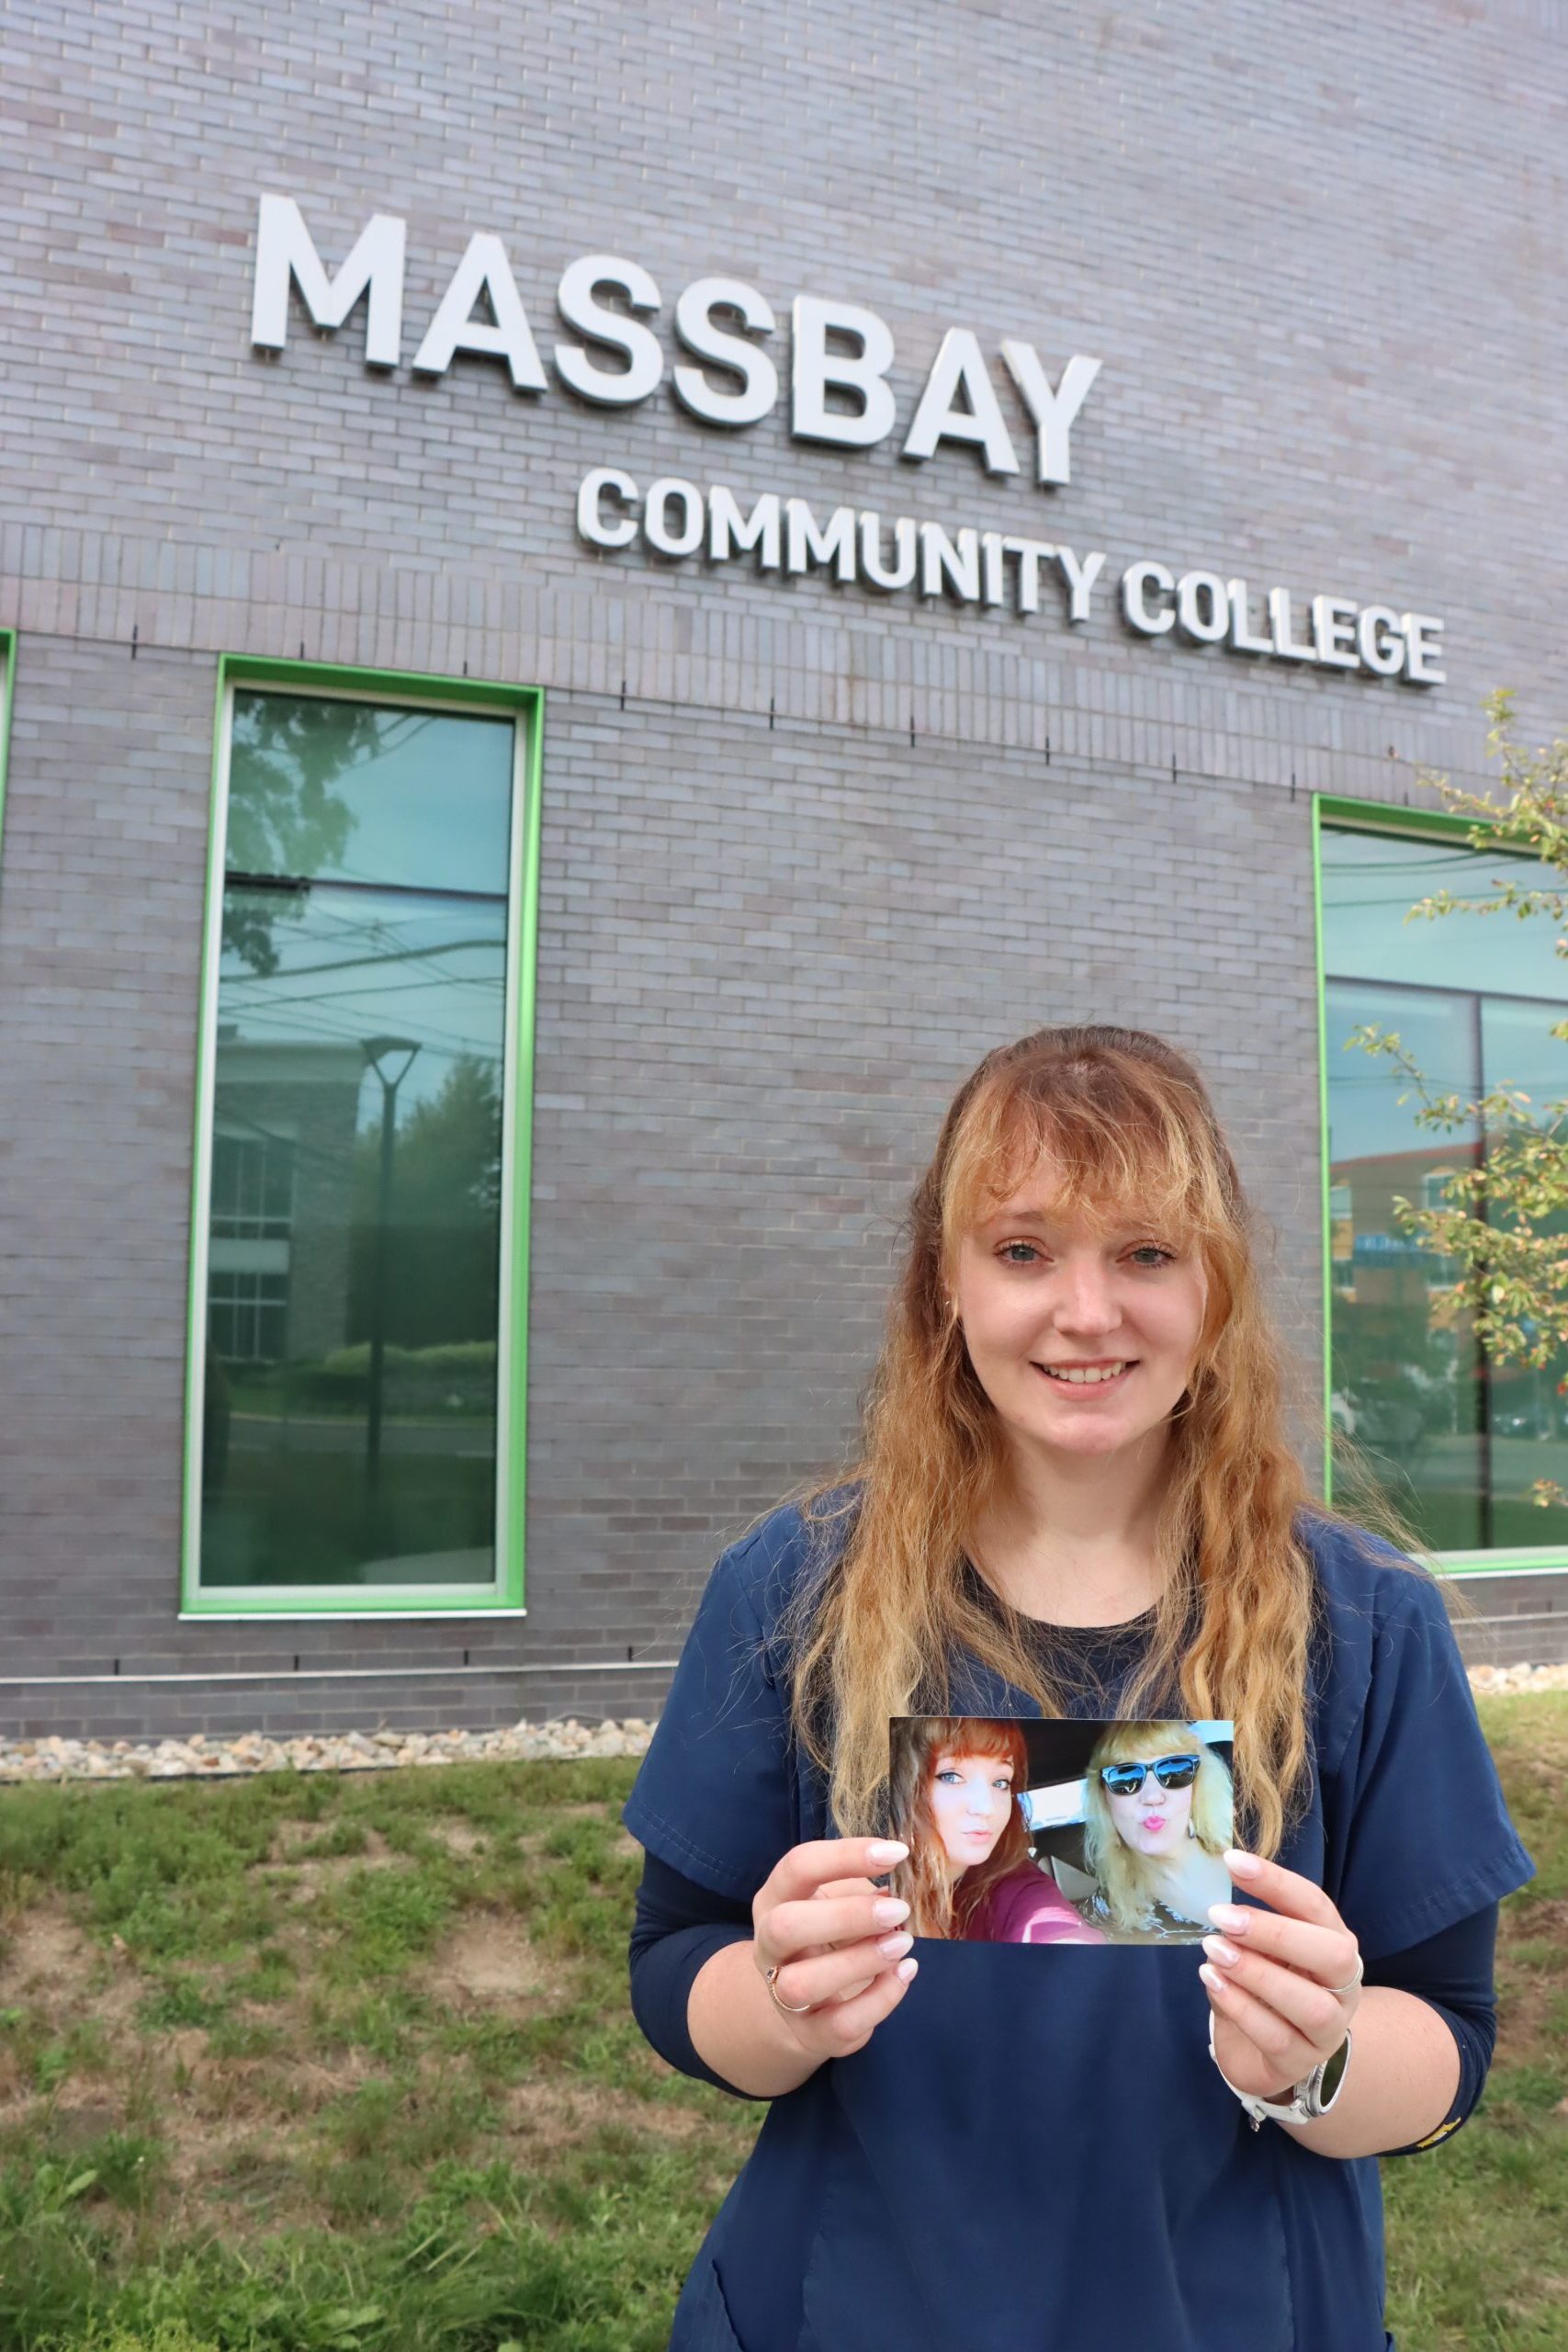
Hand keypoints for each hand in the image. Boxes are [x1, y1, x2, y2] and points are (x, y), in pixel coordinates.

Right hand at [752, 1837, 918, 2058]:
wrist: (805, 2003)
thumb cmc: (829, 1935)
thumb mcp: (837, 1901)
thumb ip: (861, 1888)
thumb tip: (900, 1884)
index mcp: (775, 1899)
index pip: (797, 1867)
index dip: (845, 1856)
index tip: (897, 1854)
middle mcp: (769, 1947)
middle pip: (786, 1927)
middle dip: (847, 1916)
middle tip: (899, 1911)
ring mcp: (783, 1995)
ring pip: (803, 1983)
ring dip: (860, 1962)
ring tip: (903, 1945)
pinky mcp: (809, 2033)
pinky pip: (840, 2025)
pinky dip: (879, 2000)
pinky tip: (904, 1973)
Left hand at [1199, 1849, 1361, 2101]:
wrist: (1269, 2053)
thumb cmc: (1267, 1984)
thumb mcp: (1264, 1948)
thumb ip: (1251, 1922)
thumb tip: (1216, 1888)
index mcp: (1335, 1942)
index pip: (1316, 1906)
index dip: (1276, 1882)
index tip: (1231, 1861)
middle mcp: (1343, 1985)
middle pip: (1330, 1954)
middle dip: (1275, 1931)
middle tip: (1222, 1916)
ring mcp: (1328, 2030)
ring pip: (1309, 2003)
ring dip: (1256, 1973)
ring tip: (1213, 1951)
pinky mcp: (1301, 2063)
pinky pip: (1277, 2037)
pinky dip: (1241, 2007)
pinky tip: (1213, 1982)